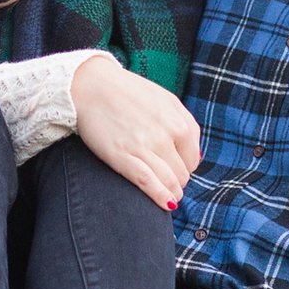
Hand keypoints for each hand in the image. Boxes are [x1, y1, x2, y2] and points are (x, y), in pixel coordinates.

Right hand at [69, 55, 200, 209]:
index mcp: (179, 122)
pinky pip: (148, 183)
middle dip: (178, 181)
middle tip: (169, 182)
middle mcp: (165, 135)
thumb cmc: (128, 92)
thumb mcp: (166, 100)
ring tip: (170, 198)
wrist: (91, 85)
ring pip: (169, 181)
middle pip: (182, 173)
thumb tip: (197, 157)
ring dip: (172, 193)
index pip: (193, 159)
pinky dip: (160, 196)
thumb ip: (186, 124)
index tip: (176, 170)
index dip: (186, 168)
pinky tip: (166, 204)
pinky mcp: (122, 157)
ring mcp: (144, 147)